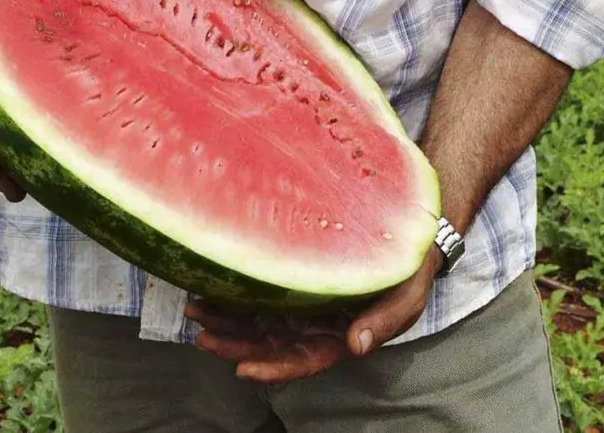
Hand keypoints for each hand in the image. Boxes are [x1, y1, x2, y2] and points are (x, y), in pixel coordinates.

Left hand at [185, 246, 442, 383]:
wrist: (404, 234)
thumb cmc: (409, 272)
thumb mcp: (408, 296)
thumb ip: (386, 321)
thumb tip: (357, 346)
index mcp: (339, 338)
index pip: (303, 362)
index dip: (274, 369)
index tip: (244, 369)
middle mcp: (312, 327)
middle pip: (269, 346)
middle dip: (234, 345)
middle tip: (203, 334)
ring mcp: (299, 305)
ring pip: (256, 321)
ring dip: (225, 320)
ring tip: (195, 309)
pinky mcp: (290, 281)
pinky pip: (256, 293)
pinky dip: (233, 292)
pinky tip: (209, 283)